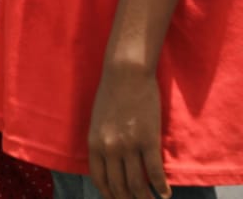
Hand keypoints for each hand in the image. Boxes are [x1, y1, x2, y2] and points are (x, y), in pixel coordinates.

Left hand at [89, 63, 168, 198]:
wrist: (126, 74)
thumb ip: (102, 142)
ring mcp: (129, 145)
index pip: (99, 179)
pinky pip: (154, 172)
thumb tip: (111, 164)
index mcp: (94, 143)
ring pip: (137, 184)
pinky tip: (165, 194)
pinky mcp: (148, 140)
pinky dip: (161, 187)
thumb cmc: (112, 94)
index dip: (109, 194)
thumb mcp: (98, 121)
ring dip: (144, 198)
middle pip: (119, 186)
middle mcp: (109, 148)